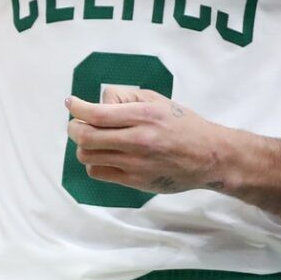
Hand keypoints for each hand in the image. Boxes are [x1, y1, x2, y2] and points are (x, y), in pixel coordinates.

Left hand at [65, 86, 231, 194]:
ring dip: (83, 145)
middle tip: (76, 123)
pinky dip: (93, 162)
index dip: (77, 108)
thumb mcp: (157, 101)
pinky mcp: (135, 181)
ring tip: (92, 139)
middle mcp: (138, 140)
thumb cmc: (182, 125)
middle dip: (74, 127)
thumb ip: (125, 98)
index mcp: (144, 116)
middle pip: (85, 136)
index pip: (97, 114)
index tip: (70, 103)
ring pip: (87, 156)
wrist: (210, 157)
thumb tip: (95, 103)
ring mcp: (136, 163)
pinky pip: (98, 172)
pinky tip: (103, 155)